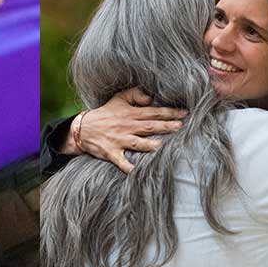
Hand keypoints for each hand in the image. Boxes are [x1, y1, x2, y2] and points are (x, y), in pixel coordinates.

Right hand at [69, 87, 185, 173]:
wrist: (83, 128)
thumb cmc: (105, 114)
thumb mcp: (118, 99)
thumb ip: (134, 95)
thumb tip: (150, 97)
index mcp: (129, 113)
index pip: (152, 112)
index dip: (169, 112)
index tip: (184, 113)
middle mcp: (126, 126)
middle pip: (149, 126)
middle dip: (166, 126)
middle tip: (182, 126)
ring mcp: (119, 140)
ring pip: (138, 143)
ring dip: (150, 145)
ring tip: (164, 146)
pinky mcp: (111, 152)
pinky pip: (121, 161)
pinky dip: (128, 167)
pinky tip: (136, 171)